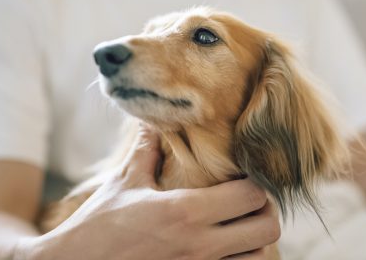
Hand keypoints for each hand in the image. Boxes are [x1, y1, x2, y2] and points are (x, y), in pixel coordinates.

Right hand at [17, 128, 279, 259]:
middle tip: (247, 203)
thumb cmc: (98, 226)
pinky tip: (223, 248)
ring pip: (259, 257)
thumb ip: (146, 149)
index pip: (252, 194)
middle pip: (267, 228)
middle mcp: (200, 244)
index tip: (244, 177)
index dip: (255, 183)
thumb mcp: (123, 183)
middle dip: (263, 212)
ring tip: (238, 228)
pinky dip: (238, 259)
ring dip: (255, 241)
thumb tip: (152, 120)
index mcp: (185, 211)